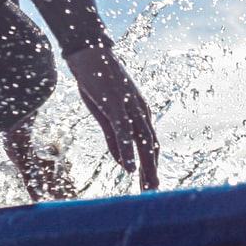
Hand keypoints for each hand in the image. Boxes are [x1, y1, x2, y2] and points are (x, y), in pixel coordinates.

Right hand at [65, 45, 159, 191]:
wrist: (91, 52)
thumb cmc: (98, 82)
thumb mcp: (108, 113)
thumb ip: (115, 138)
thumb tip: (124, 162)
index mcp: (140, 112)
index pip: (151, 144)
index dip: (153, 165)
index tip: (151, 184)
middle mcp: (140, 111)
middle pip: (151, 146)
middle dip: (154, 171)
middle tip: (154, 193)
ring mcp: (129, 108)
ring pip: (142, 142)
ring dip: (146, 167)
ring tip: (148, 186)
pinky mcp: (115, 105)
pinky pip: (123, 132)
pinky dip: (127, 151)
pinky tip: (129, 167)